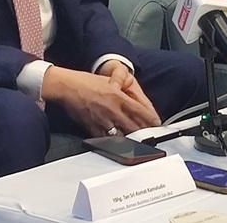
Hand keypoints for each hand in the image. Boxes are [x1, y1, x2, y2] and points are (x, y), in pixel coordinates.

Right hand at [42, 66, 160, 136]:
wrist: (68, 87)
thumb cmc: (87, 82)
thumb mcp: (110, 81)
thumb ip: (122, 91)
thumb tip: (132, 98)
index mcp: (118, 97)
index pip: (140, 111)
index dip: (150, 119)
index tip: (157, 124)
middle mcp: (112, 110)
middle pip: (134, 126)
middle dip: (144, 132)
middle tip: (151, 135)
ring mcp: (103, 121)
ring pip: (122, 135)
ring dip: (131, 139)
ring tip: (139, 142)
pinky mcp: (92, 128)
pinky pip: (106, 138)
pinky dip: (114, 141)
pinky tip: (120, 144)